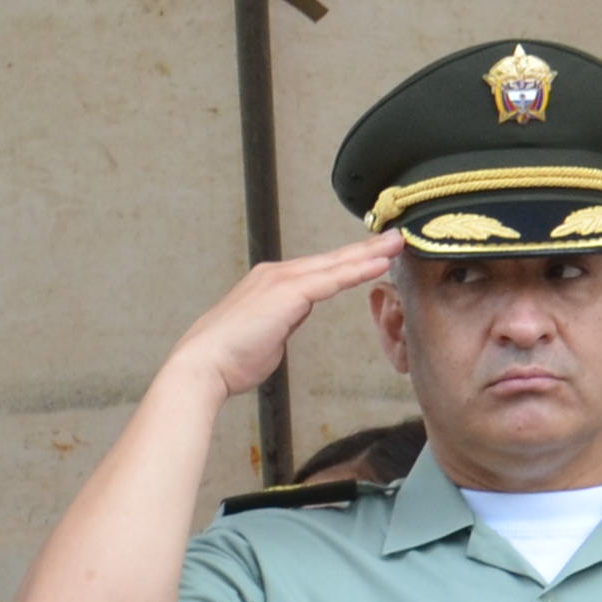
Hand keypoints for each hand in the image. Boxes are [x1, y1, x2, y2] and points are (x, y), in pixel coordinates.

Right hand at [163, 236, 400, 403]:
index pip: (320, 270)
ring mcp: (282, 280)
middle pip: (332, 259)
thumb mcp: (269, 335)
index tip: (375, 255)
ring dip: (368, 253)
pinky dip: (357, 270)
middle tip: (395, 237)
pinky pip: (331, 279)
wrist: (205, 364)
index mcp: (272, 284)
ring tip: (397, 243)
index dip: (349, 262)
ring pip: (335, 264)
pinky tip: (379, 264)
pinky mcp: (288, 293)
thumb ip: (285, 320)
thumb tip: (296, 316)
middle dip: (365, 248)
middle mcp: (277, 275)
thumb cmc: (231, 358)